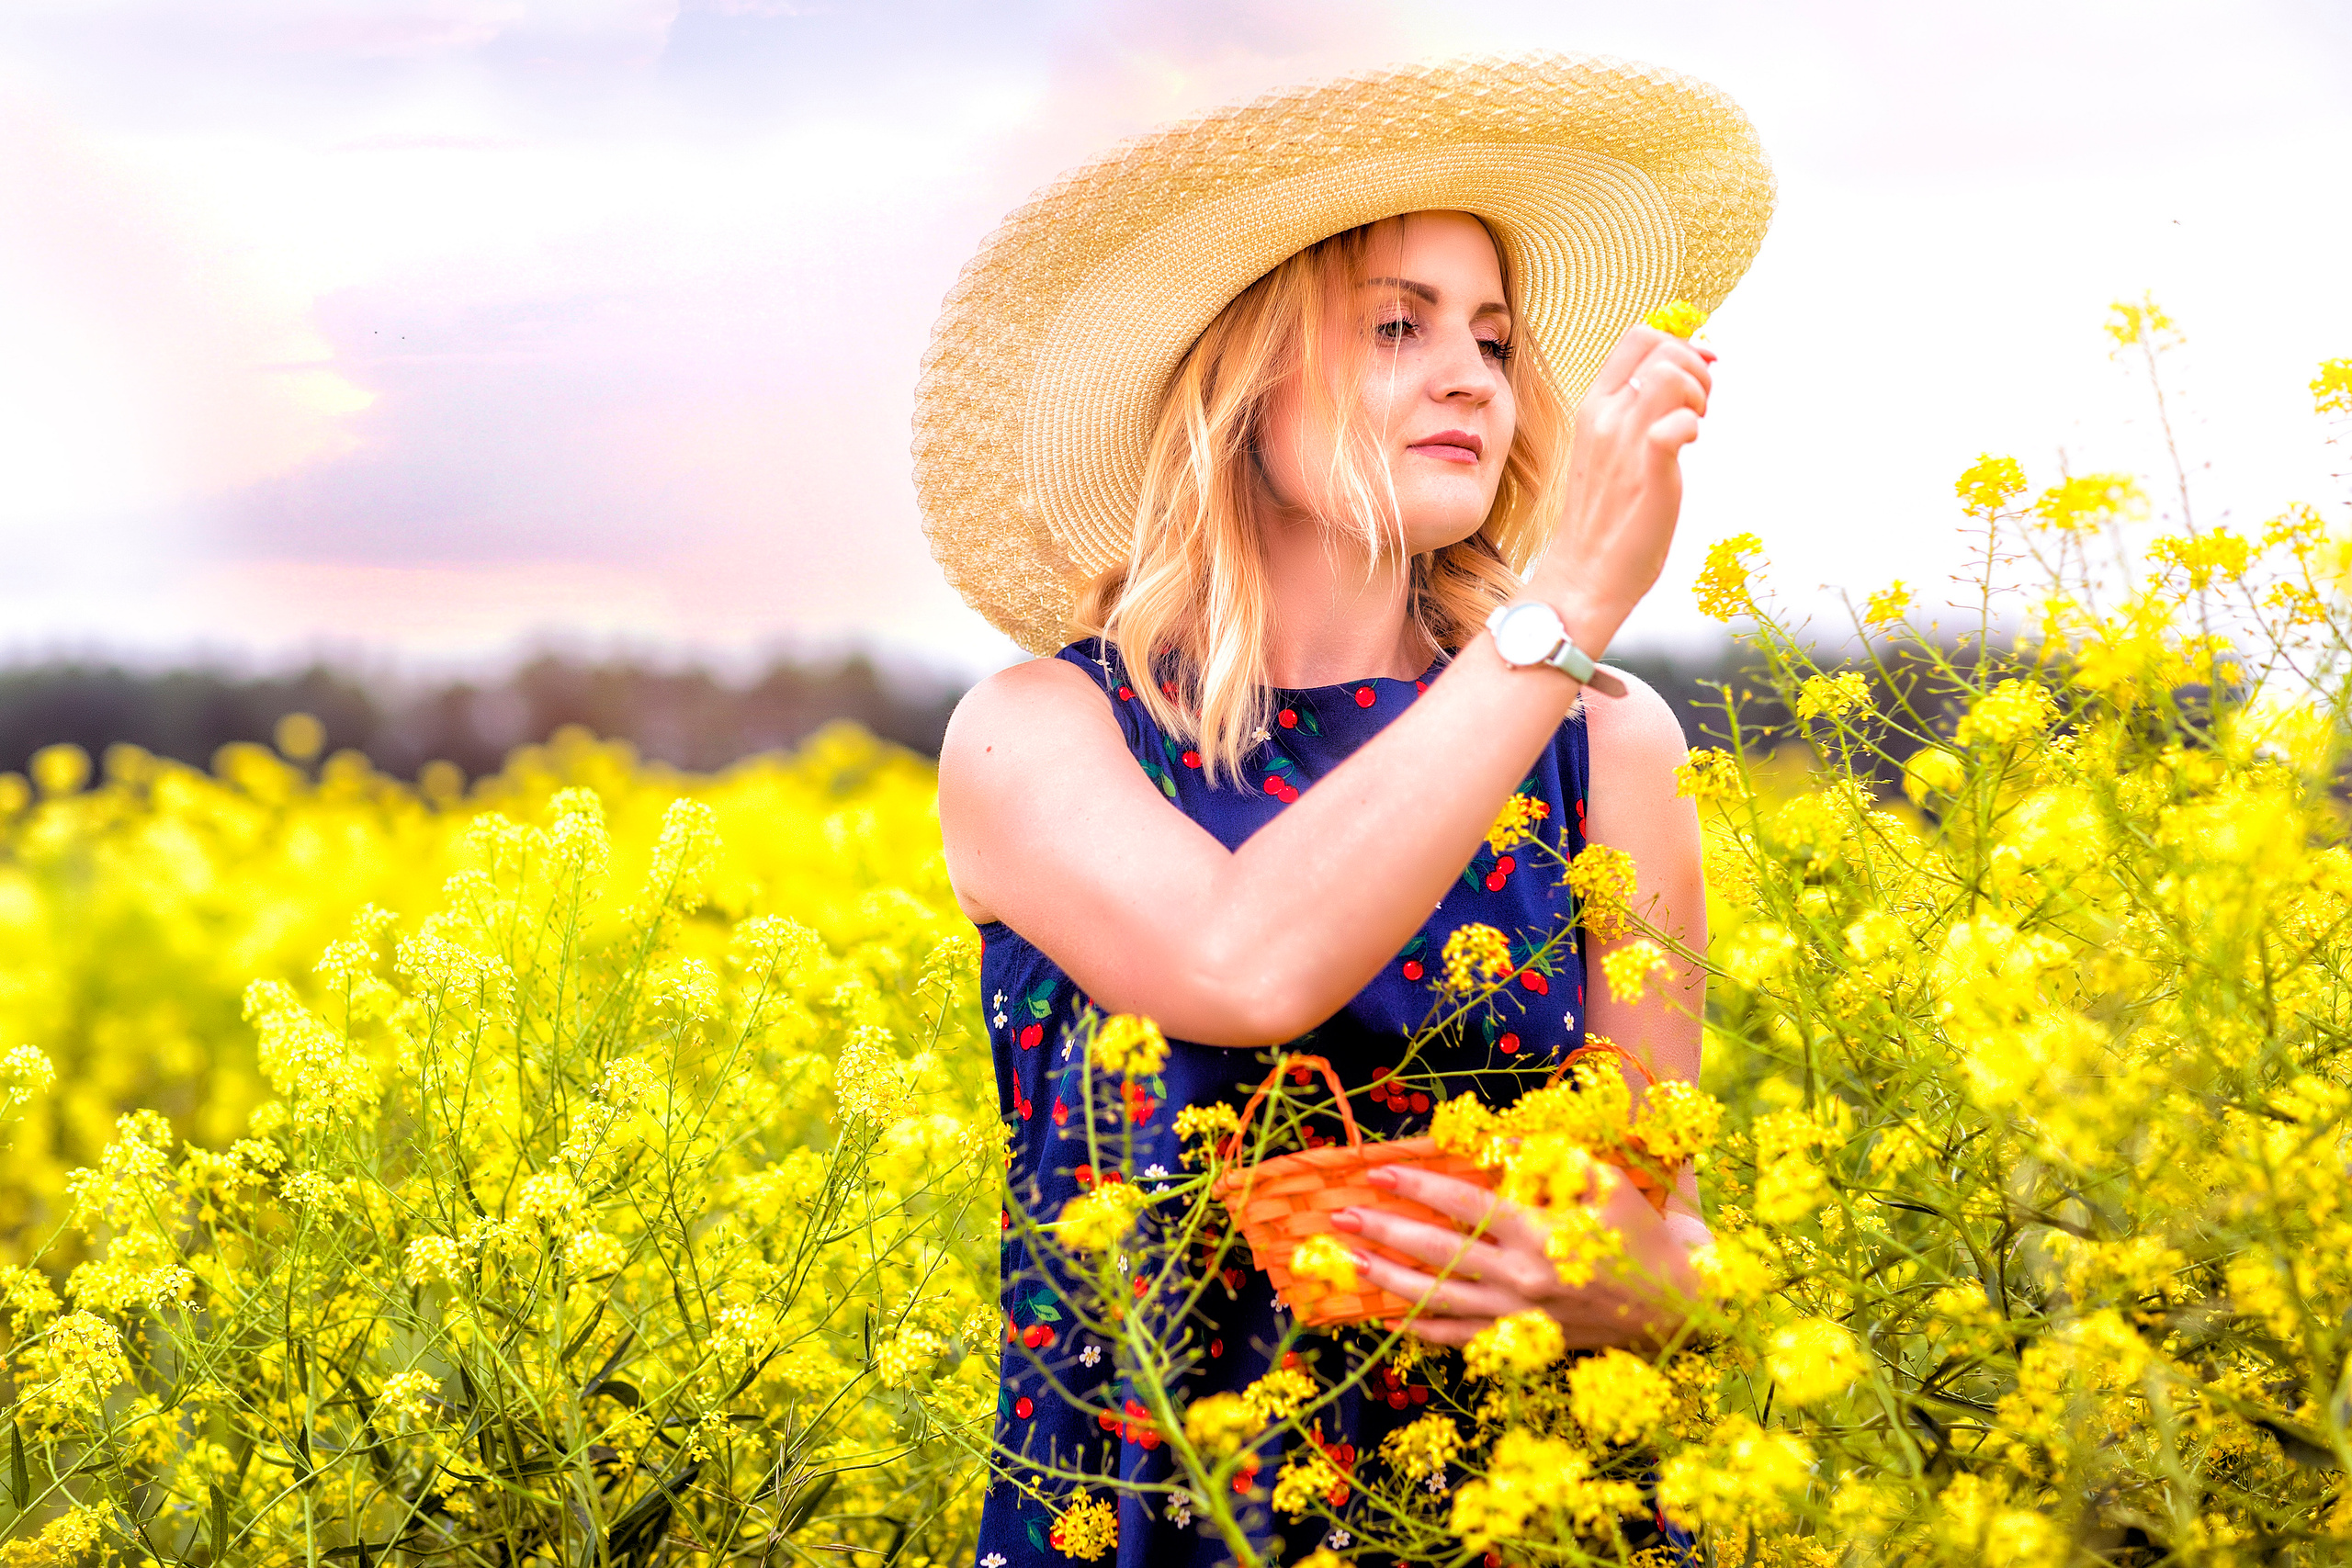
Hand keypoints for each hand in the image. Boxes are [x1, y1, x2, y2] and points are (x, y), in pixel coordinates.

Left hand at [1329, 1161, 1704, 1348]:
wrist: (1672, 1305)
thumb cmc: (1636, 1233)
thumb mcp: (1602, 1181)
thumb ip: (1548, 1158)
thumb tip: (1494, 1143)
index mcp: (1538, 1233)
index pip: (1462, 1205)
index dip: (1416, 1187)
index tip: (1377, 1172)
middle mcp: (1520, 1278)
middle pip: (1437, 1254)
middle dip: (1384, 1232)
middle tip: (1340, 1218)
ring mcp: (1517, 1315)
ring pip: (1438, 1300)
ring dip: (1388, 1281)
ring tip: (1350, 1262)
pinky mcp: (1522, 1340)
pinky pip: (1462, 1338)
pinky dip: (1425, 1330)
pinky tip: (1391, 1318)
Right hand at [1527, 326, 1715, 659]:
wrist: (1585, 574)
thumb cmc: (1604, 516)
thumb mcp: (1608, 449)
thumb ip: (1633, 414)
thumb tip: (1677, 380)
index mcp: (1593, 406)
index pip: (1638, 337)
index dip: (1678, 343)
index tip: (1698, 372)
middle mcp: (1605, 417)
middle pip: (1662, 347)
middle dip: (1696, 367)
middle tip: (1700, 406)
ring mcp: (1624, 444)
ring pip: (1671, 374)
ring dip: (1698, 393)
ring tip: (1695, 425)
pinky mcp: (1648, 473)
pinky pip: (1675, 425)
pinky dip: (1692, 427)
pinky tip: (1689, 448)